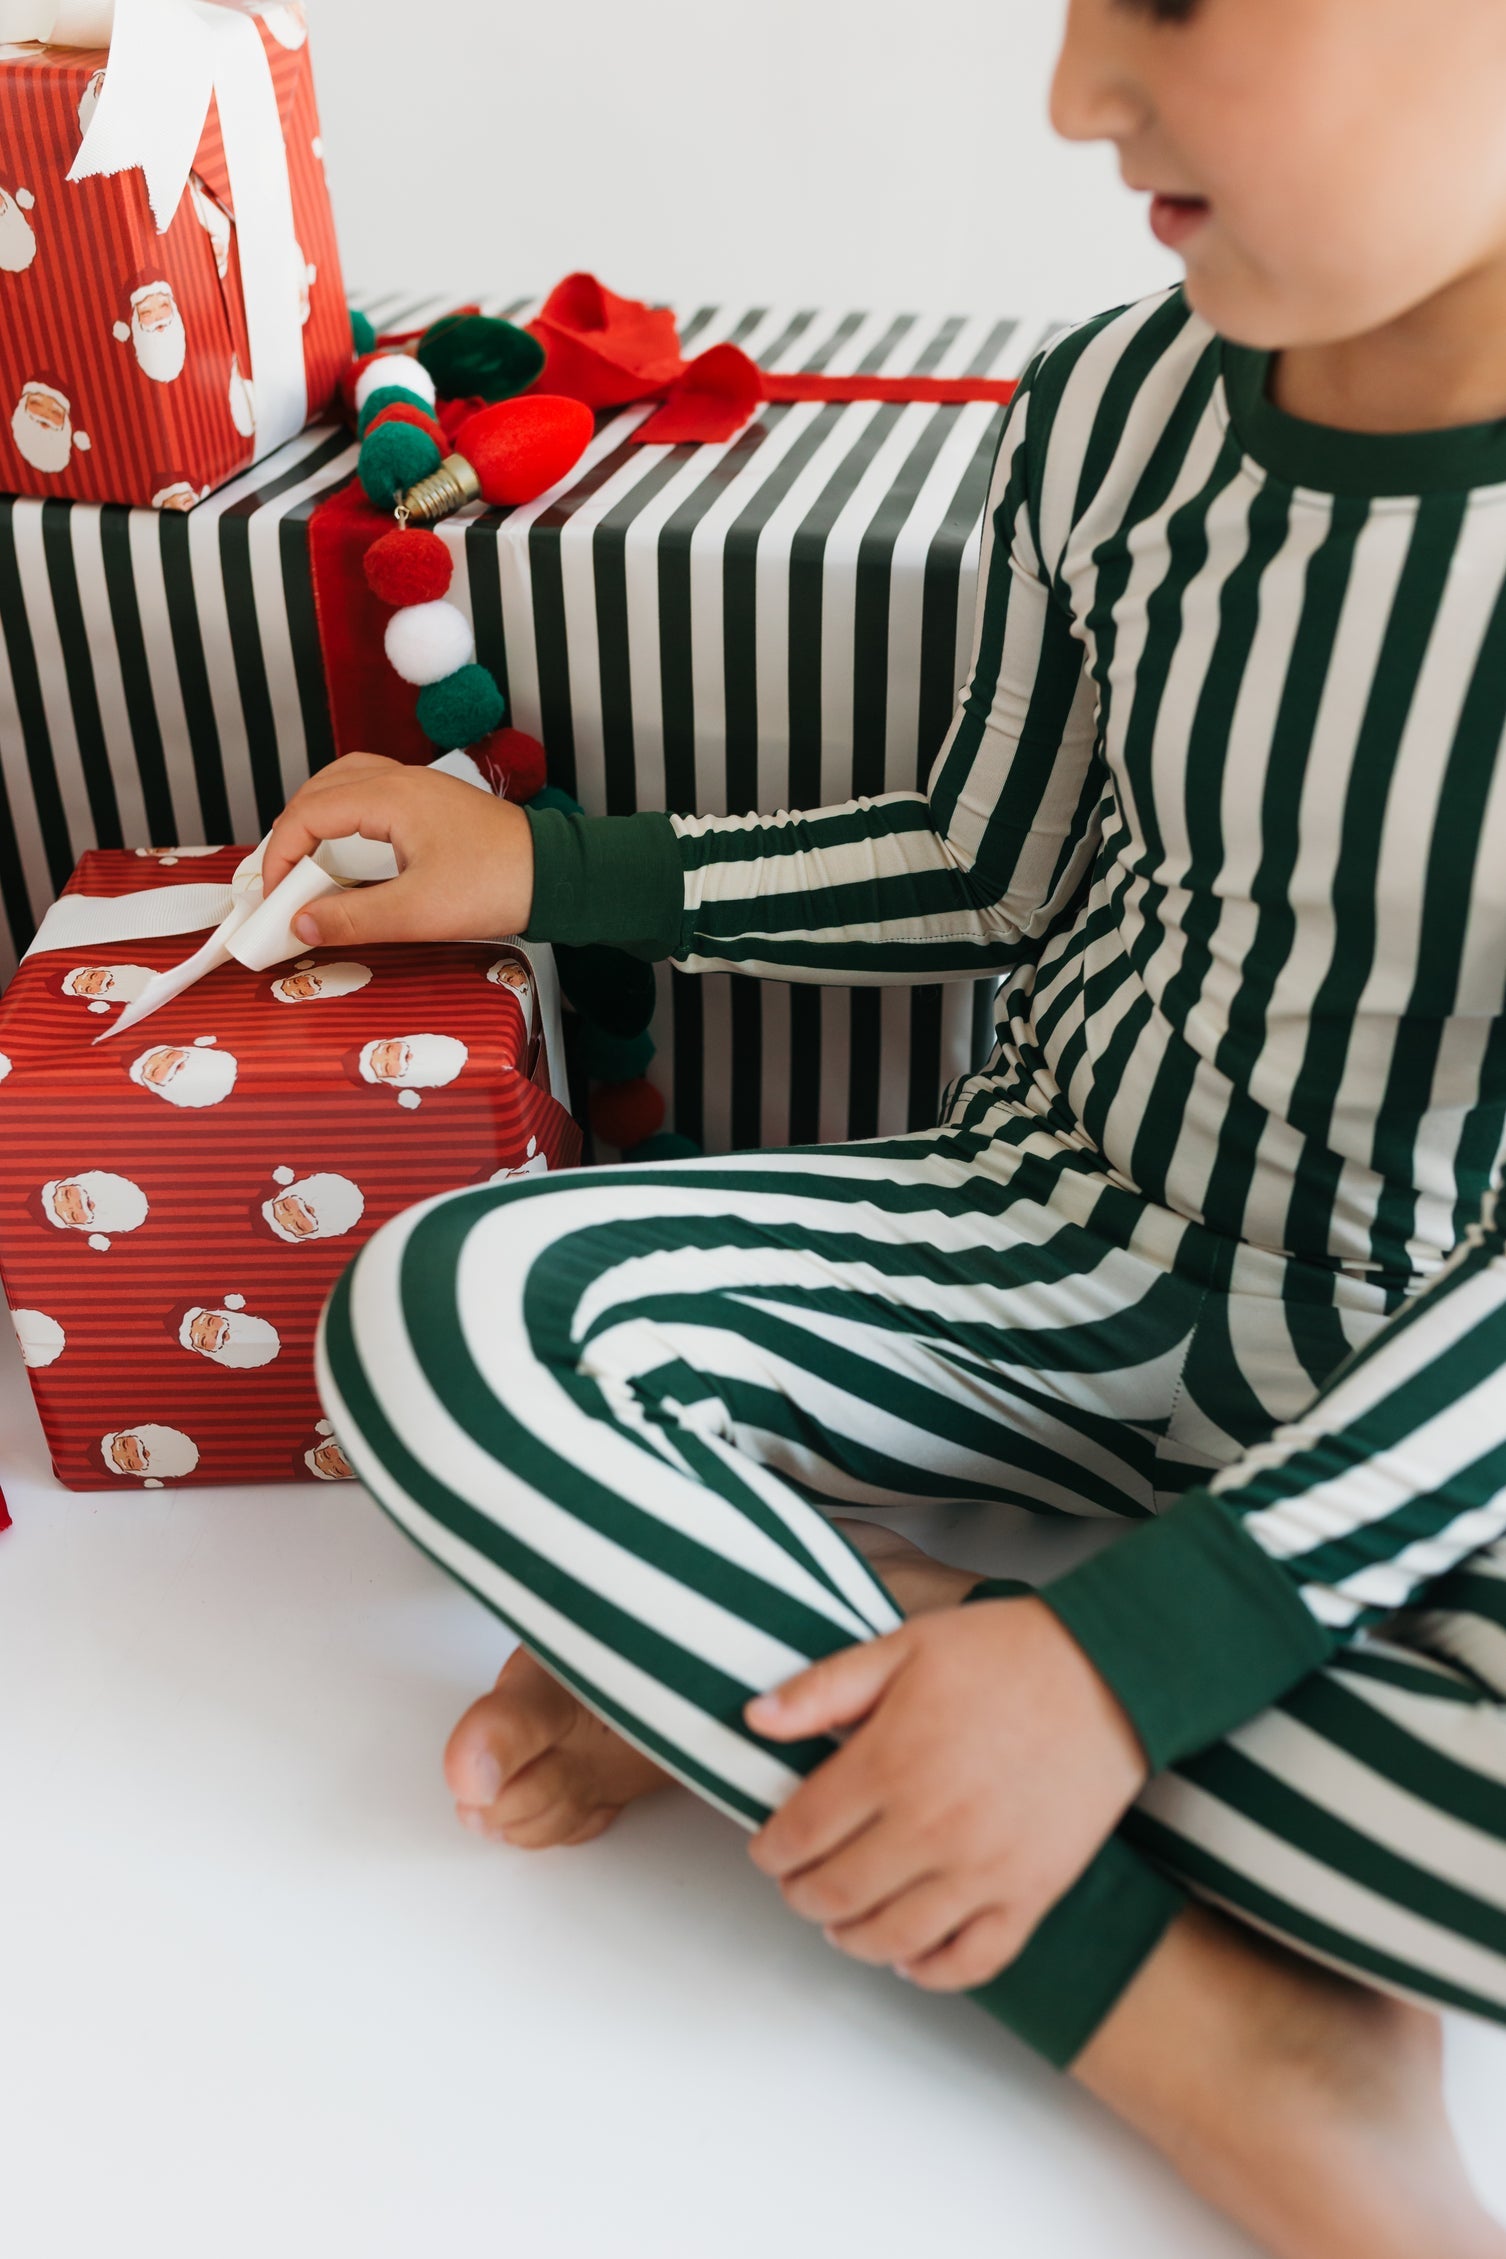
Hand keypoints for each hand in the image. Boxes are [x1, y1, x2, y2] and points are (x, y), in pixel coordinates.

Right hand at [260, 752, 535, 950]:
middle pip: (319, 790)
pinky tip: (348, 850)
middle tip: (282, 881)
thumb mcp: (417, 913)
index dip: (279, 856)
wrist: (558, 875)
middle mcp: (400, 780)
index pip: (307, 813)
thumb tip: (300, 926)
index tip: (274, 897)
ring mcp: (418, 788)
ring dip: (316, 820)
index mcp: (390, 796)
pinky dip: (345, 818)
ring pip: (344, 785)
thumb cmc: (497, 885)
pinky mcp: (432, 804)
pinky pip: (371, 795)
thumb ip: (353, 919)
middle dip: (290, 834)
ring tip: (306, 864)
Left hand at [746, 1598, 1146, 1991]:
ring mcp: (983, 1869)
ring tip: (841, 1921)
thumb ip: (823, 1688)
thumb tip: (755, 1718)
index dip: (771, 1850)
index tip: (768, 1848)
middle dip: (802, 1894)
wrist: (1110, 1674)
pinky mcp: (1031, 1894)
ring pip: (893, 1938)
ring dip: (852, 1937)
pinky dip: (932, 1971)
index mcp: (890, 1763)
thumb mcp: (903, 1647)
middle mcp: (930, 1827)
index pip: (801, 1834)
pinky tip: (910, 1955)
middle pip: (836, 1893)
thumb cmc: (1005, 1654)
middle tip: (798, 1882)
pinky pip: (972, 1962)